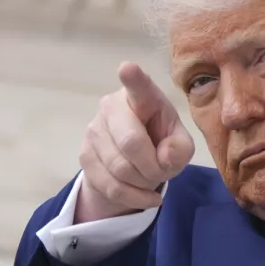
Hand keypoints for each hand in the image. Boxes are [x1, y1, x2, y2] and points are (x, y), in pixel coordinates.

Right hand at [76, 62, 194, 221]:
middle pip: (131, 143)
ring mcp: (93, 131)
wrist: (132, 164)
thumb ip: (180, 149)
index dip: (133, 78)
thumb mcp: (180, 145)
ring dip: (143, 183)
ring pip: (120, 169)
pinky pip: (110, 186)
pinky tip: (144, 195)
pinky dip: (133, 197)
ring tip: (151, 180)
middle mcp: (111, 107)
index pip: (138, 87)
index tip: (127, 68)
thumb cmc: (160, 143)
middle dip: (151, 167)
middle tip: (161, 171)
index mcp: (141, 96)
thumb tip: (165, 157)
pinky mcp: (84, 155)